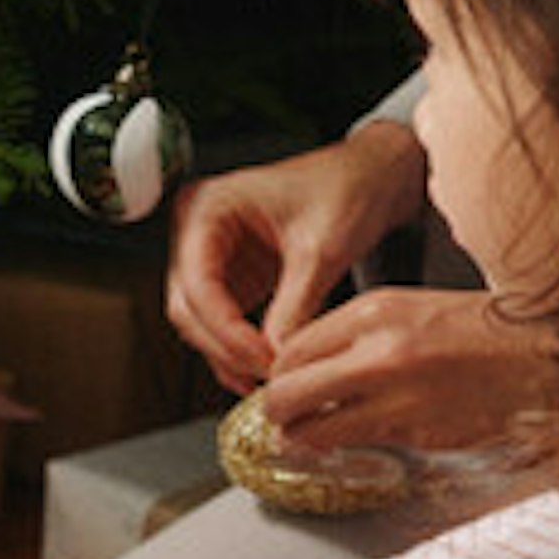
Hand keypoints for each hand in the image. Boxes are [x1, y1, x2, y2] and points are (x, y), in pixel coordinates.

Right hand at [164, 125, 432, 391]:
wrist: (370, 179)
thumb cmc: (345, 190)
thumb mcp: (321, 248)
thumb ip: (296, 305)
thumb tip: (278, 359)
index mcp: (207, 207)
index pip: (196, 283)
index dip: (226, 330)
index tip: (264, 359)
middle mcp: (196, 230)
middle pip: (188, 306)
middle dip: (225, 347)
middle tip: (268, 376)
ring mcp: (210, 256)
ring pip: (199, 321)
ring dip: (229, 354)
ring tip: (269, 379)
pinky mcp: (231, 278)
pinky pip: (220, 323)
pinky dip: (237, 350)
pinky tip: (261, 372)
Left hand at [253, 287, 558, 454]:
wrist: (548, 356)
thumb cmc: (482, 332)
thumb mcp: (410, 309)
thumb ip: (355, 334)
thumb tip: (309, 366)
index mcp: (374, 311)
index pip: (291, 347)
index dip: (279, 372)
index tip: (282, 383)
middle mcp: (377, 350)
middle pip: (287, 389)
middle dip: (275, 410)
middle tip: (278, 419)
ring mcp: (395, 394)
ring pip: (313, 426)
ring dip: (300, 437)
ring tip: (301, 438)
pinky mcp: (416, 431)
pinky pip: (356, 443)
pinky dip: (340, 447)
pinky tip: (341, 444)